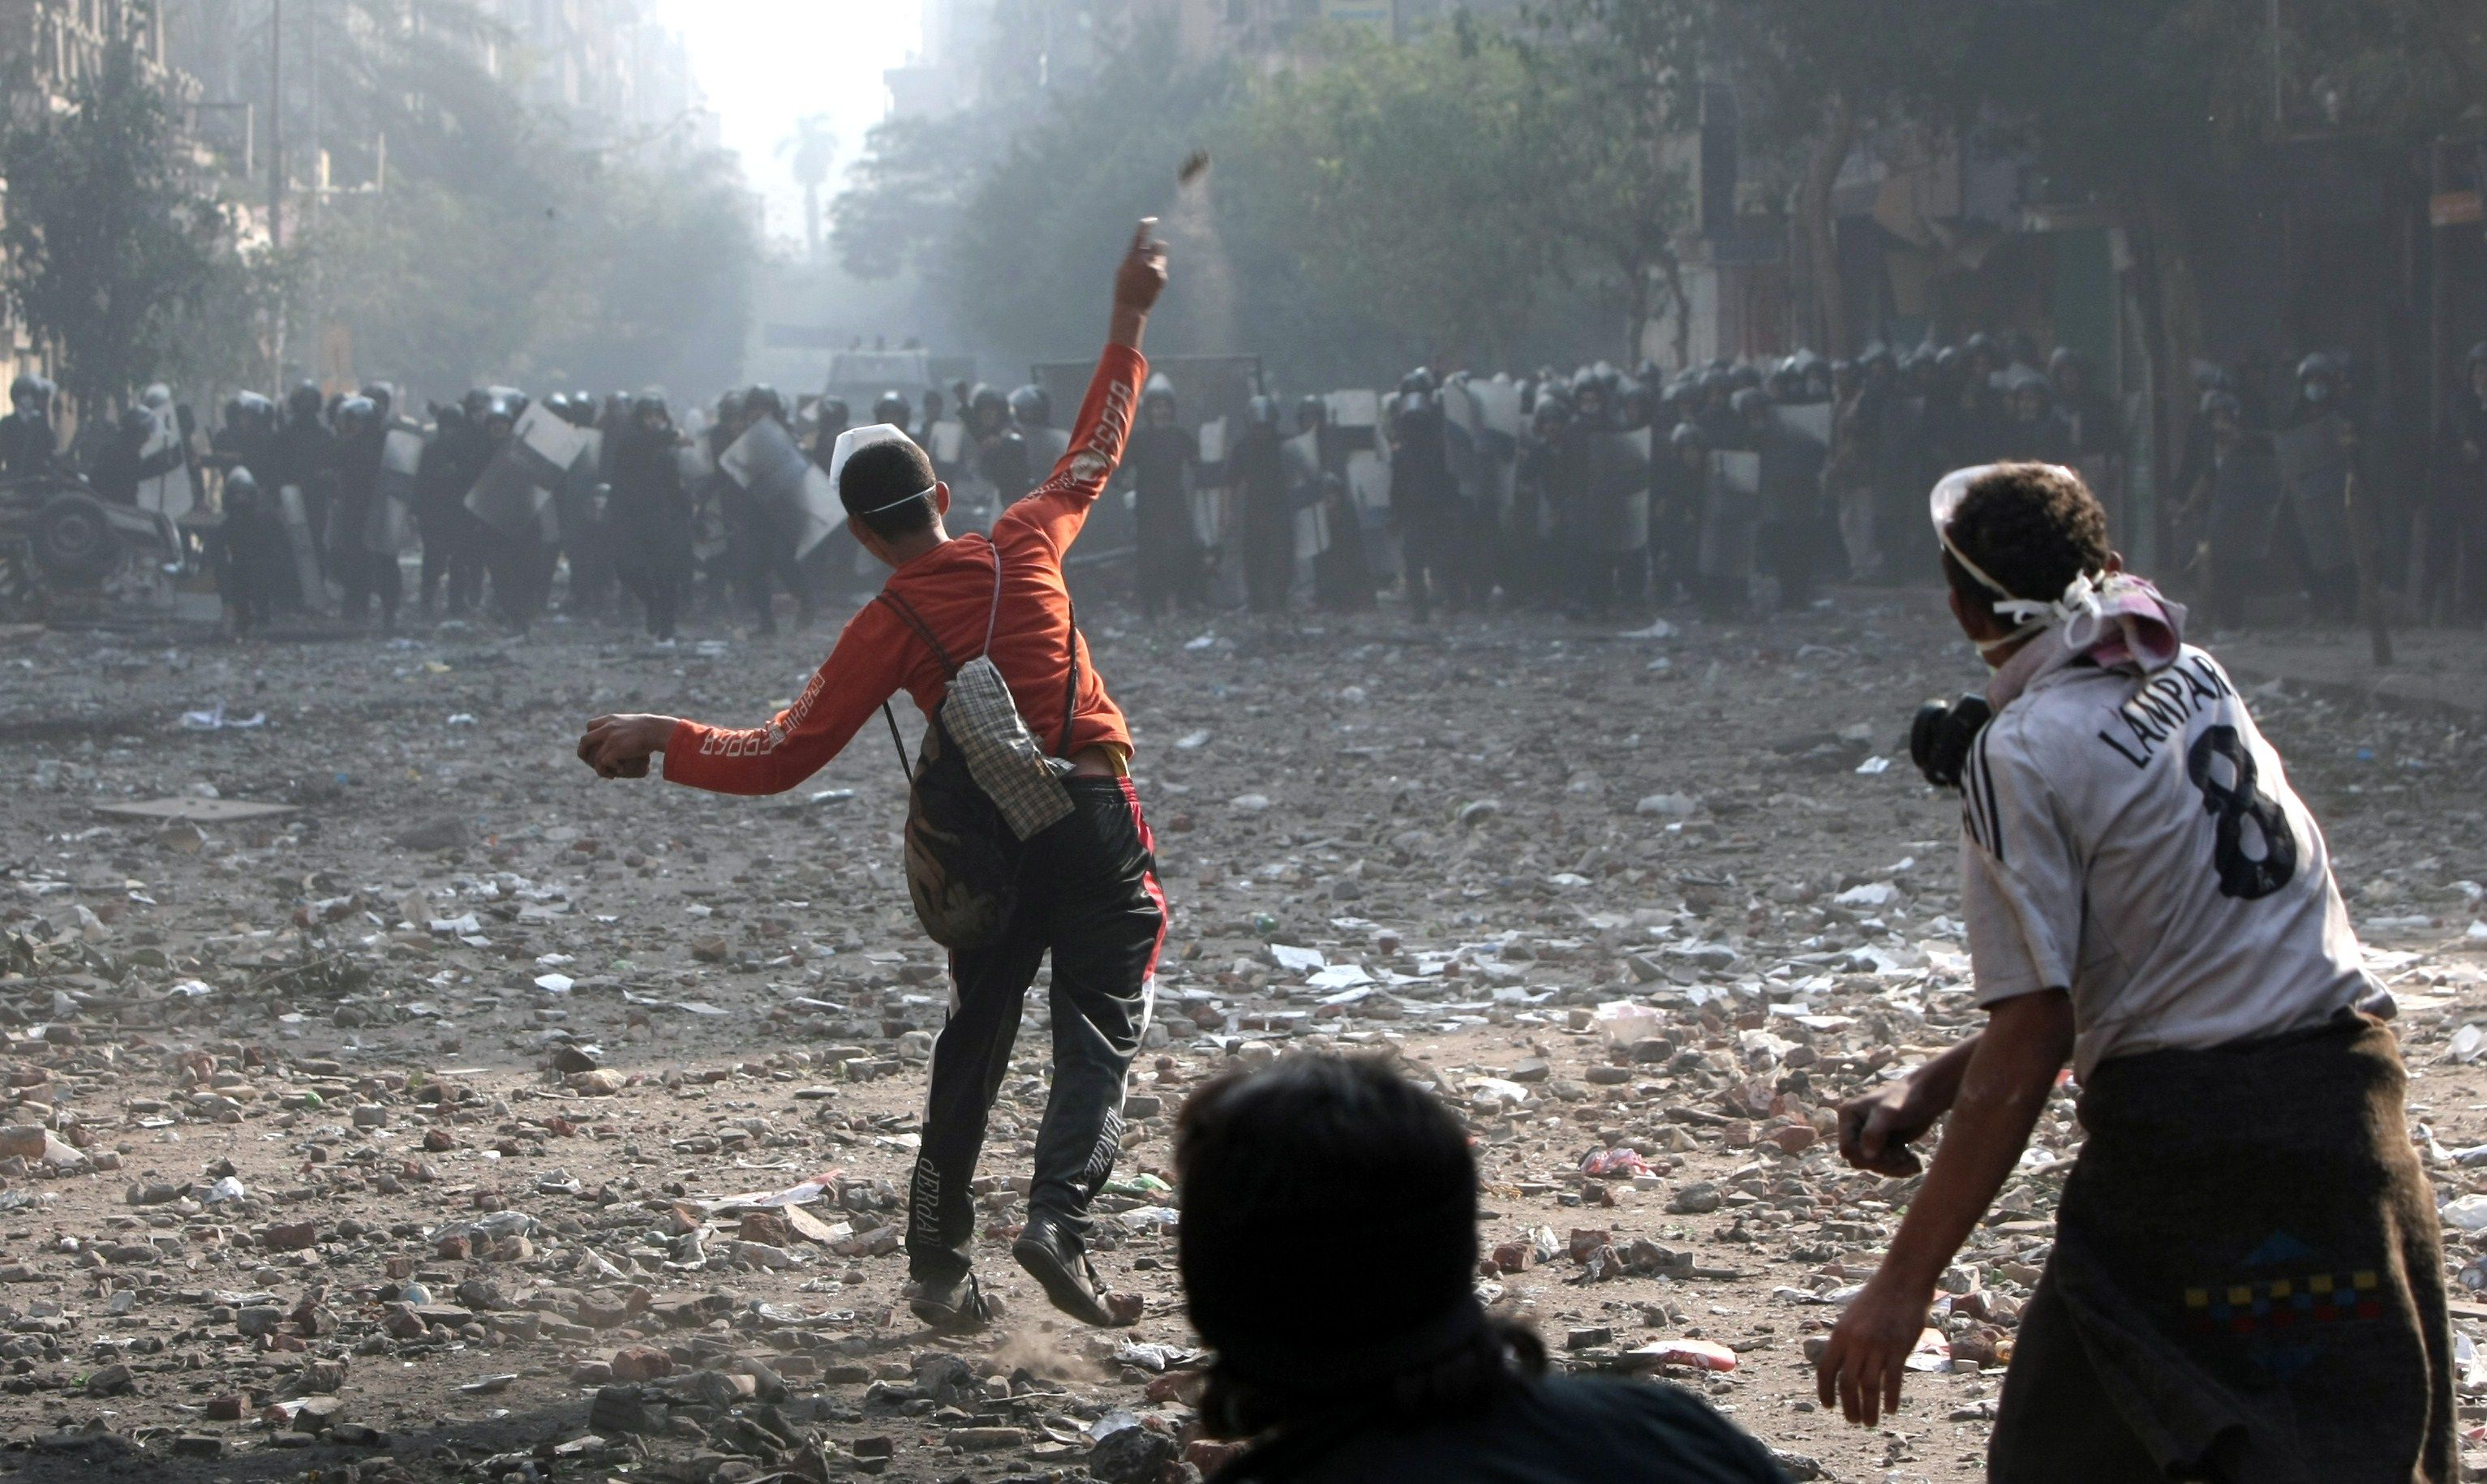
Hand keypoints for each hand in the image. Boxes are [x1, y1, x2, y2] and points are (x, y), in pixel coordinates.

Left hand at [577, 714, 675, 779]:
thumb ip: (622, 727)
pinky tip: (619, 772)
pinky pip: (603, 763)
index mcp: (610, 719)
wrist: (657, 730)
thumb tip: (622, 735)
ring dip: (599, 769)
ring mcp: (610, 738)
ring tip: (609, 774)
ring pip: (594, 757)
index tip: (596, 747)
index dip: (590, 737)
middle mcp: (606, 728)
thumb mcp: (632, 723)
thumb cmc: (650, 728)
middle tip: (592, 764)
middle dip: (584, 754)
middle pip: (584, 741)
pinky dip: (609, 770)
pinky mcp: (615, 749)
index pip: (590, 726)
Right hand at [1115, 219, 1168, 317]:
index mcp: (1133, 257)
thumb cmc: (1123, 288)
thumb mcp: (1123, 269)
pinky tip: (1148, 284)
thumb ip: (1134, 257)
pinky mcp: (1162, 277)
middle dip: (1157, 247)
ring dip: (1157, 261)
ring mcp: (1156, 269)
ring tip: (1147, 274)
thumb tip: (1146, 249)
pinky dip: (1156, 273)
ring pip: (1161, 258)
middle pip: (1159, 244)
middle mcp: (1146, 261)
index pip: (1141, 235)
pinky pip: (1161, 269)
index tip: (1152, 220)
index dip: (1146, 225)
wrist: (1131, 307)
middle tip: (1152, 254)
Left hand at [1815, 1273, 1933, 1424]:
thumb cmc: (1878, 1298)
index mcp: (1840, 1334)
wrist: (1902, 1279)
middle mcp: (1855, 1341)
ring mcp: (1878, 1345)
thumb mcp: (1852, 1316)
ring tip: (1869, 1423)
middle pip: (1846, 1383)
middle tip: (1853, 1421)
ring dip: (1868, 1409)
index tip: (1829, 1406)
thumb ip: (1846, 1340)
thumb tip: (1841, 1365)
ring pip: (1869, 1387)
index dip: (1825, 1391)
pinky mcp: (1900, 1347)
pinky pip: (1893, 1380)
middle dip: (1848, 1406)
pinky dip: (1890, 1398)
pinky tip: (1891, 1409)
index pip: (1826, 1370)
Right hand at [1838, 1070, 1947, 1176]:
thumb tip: (1867, 1156)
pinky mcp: (1883, 1145)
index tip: (1889, 1153)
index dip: (1866, 1156)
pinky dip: (1901, 1167)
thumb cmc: (1906, 1099)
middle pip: (1860, 1160)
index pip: (1848, 1148)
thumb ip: (1874, 1132)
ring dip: (1894, 1167)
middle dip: (1883, 1163)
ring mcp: (1868, 1138)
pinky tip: (1915, 1162)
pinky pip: (1886, 1166)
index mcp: (1848, 1116)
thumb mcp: (1889, 1113)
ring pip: (1874, 1165)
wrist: (1926, 1097)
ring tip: (1914, 1161)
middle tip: (1903, 1157)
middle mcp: (1854, 1128)